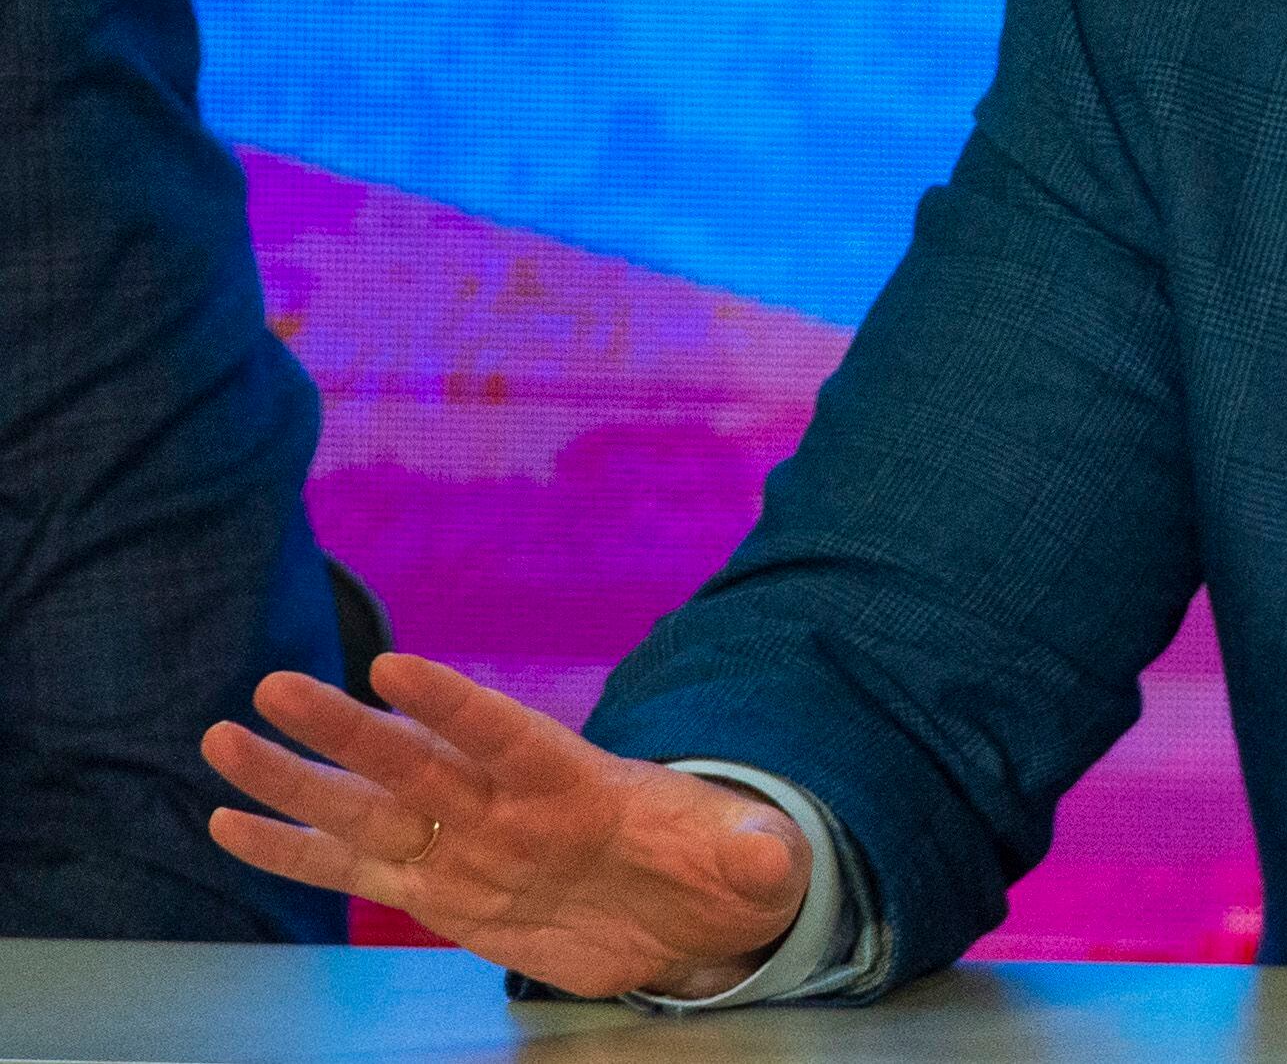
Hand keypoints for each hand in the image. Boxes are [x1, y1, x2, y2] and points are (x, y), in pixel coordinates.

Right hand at [201, 653, 810, 999]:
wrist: (691, 910)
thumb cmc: (719, 863)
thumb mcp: (755, 858)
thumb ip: (757, 854)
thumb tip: (773, 858)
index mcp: (574, 780)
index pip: (508, 733)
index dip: (456, 704)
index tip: (396, 667)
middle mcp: (504, 805)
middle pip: (415, 762)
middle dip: (347, 729)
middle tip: (277, 686)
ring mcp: (466, 847)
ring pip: (366, 809)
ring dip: (297, 778)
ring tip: (223, 740)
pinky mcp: (442, 895)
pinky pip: (355, 868)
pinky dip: (294, 849)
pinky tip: (232, 821)